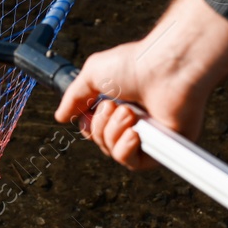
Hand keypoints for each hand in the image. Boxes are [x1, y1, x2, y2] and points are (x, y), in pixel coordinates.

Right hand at [53, 0, 227, 168]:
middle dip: (100, 126)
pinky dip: (126, 150)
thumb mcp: (93, 74)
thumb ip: (74, 96)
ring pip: (115, 153)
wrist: (167, 68)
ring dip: (113, 134)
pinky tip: (134, 134)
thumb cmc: (136, 64)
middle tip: (114, 105)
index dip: (88, 125)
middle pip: (103, 142)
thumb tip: (60, 116)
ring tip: (128, 113)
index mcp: (121, 104)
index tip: (90, 110)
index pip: (95, 129)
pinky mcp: (164, 147)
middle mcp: (136, 121)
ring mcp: (150, 135)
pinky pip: (134, 163)